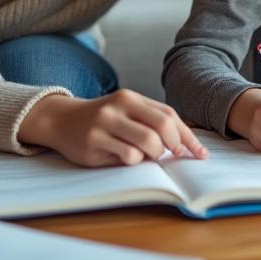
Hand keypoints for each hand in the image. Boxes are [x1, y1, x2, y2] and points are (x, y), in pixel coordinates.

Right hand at [17, 90, 207, 166]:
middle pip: (163, 126)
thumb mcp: (125, 112)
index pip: (169, 115)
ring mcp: (105, 123)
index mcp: (131, 98)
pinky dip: (133, 161)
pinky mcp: (94, 142)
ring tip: (146, 156)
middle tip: (172, 156)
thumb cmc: (102, 120)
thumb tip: (184, 145)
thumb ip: (150, 122)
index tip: (199, 154)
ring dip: (154, 155)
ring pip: (148, 143)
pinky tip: (123, 157)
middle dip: (175, 146)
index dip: (187, 136)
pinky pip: (128, 156)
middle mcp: (118, 107)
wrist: (61, 120)